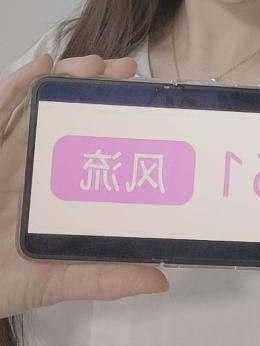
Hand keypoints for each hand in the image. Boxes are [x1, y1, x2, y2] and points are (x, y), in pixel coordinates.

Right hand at [0, 53, 168, 318]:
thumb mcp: (52, 280)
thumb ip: (100, 277)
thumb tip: (158, 280)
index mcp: (52, 182)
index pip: (87, 138)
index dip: (113, 116)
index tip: (146, 101)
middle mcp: (29, 159)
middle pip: (65, 110)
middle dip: (95, 85)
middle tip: (126, 70)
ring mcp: (3, 148)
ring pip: (35, 100)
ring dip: (64, 76)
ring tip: (93, 65)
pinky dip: (16, 83)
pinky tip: (40, 67)